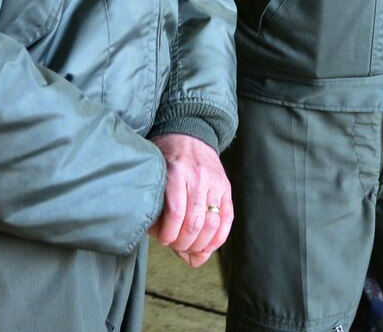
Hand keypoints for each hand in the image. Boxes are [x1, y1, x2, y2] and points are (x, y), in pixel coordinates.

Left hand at [149, 134, 231, 265]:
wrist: (189, 135)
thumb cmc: (165, 160)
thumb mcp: (155, 176)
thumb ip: (157, 207)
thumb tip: (164, 241)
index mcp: (176, 172)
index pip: (176, 212)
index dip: (169, 234)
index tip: (163, 240)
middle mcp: (198, 177)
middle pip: (195, 223)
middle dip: (183, 243)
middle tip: (175, 245)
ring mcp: (215, 183)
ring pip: (211, 224)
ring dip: (199, 244)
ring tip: (189, 247)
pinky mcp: (226, 188)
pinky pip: (227, 219)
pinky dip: (218, 239)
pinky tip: (207, 247)